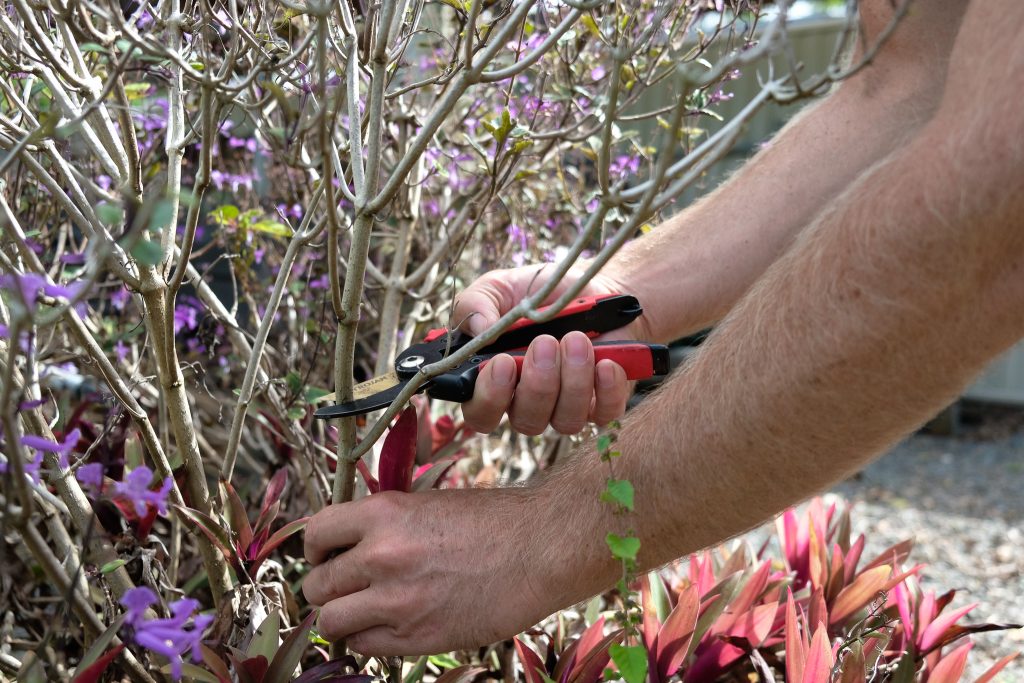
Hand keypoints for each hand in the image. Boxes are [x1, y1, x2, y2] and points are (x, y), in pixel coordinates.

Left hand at [302, 488, 561, 654]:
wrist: (540, 549)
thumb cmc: (494, 522)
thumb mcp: (428, 504)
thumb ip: (385, 525)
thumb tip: (351, 544)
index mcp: (384, 513)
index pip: (315, 533)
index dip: (316, 548)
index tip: (325, 555)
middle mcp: (381, 556)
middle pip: (317, 584)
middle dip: (326, 587)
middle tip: (345, 587)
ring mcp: (397, 601)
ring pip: (330, 622)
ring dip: (341, 618)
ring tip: (361, 611)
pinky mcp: (416, 637)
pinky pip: (364, 646)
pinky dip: (368, 639)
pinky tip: (389, 625)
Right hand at [454, 264, 648, 434]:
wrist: (590, 288)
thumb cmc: (537, 293)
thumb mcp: (498, 288)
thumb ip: (476, 305)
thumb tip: (479, 329)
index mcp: (494, 381)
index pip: (480, 413)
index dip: (489, 398)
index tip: (503, 363)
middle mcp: (527, 403)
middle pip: (527, 421)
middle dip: (538, 384)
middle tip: (545, 342)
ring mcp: (566, 407)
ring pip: (566, 420)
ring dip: (572, 381)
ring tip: (576, 340)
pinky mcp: (602, 403)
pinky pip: (604, 413)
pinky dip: (606, 389)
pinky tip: (605, 362)